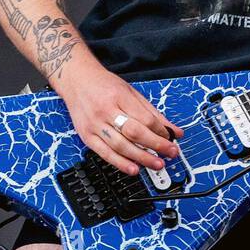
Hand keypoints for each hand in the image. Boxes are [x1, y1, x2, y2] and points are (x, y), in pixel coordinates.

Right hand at [53, 55, 184, 175]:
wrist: (76, 80)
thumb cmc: (104, 85)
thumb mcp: (131, 92)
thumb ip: (152, 112)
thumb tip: (173, 129)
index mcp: (119, 97)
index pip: (145, 118)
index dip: (160, 131)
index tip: (171, 138)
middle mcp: (106, 111)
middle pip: (134, 133)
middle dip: (155, 146)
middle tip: (170, 153)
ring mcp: (94, 125)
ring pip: (120, 145)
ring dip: (141, 158)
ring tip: (156, 164)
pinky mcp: (86, 136)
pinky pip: (104, 153)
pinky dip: (120, 163)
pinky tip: (133, 169)